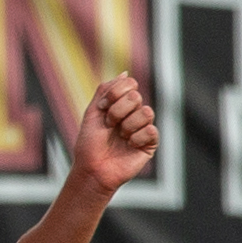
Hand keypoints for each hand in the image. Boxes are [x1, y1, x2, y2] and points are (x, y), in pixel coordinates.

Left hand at [72, 75, 157, 193]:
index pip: (130, 84)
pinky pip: (151, 130)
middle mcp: (134, 114)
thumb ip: (105, 90)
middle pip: (136, 96)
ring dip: (127, 126)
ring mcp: (143, 127)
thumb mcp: (92, 112)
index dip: (115, 93)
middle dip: (117, 111)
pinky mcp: (151, 143)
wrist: (92, 169)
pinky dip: (136, 138)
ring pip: (146, 112)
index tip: (102, 108)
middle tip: (109, 126)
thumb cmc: (89, 144)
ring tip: (120, 137)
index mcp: (121, 105)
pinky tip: (129, 146)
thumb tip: (125, 73)